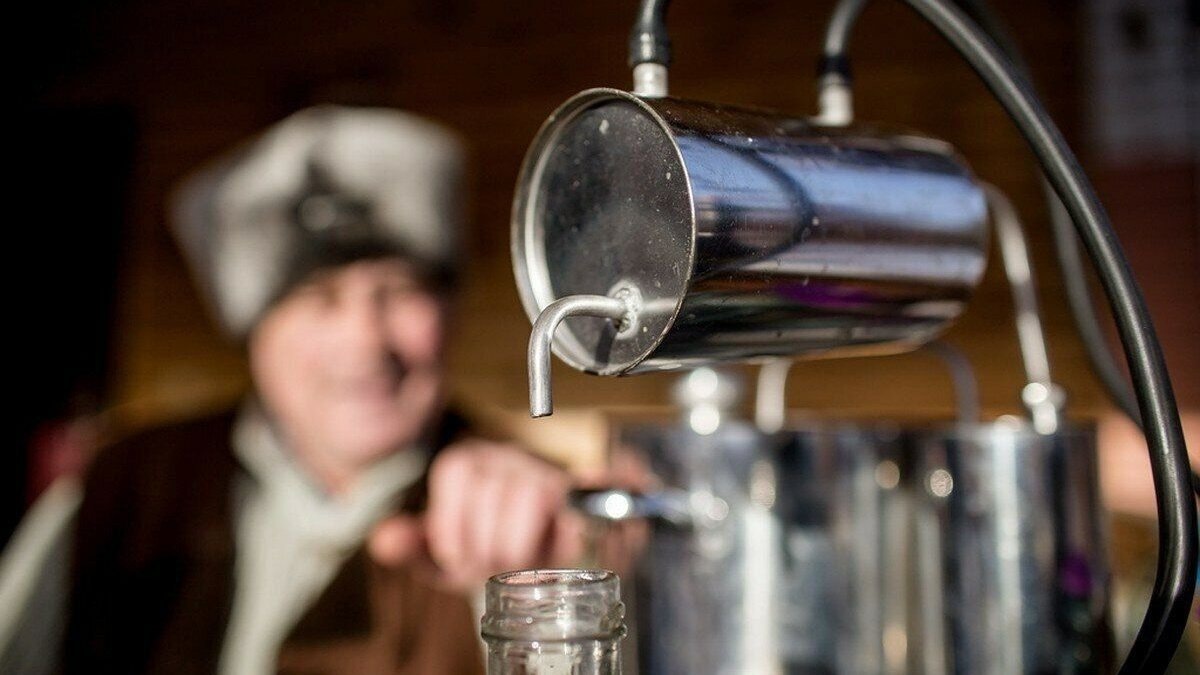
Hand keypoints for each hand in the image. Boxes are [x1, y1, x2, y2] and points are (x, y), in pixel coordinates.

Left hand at [368, 438, 584, 590]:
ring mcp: (545, 473)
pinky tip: (561, 543)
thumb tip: (383, 542)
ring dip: (520, 547)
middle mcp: (506, 457)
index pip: (456, 474)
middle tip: (492, 567)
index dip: (454, 530)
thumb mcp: (441, 555)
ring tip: (518, 563)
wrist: (534, 562)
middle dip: (486, 547)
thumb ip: (410, 547)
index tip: (461, 558)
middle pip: (489, 494)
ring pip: (529, 498)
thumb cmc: (484, 551)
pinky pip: (576, 499)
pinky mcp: (577, 496)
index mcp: (466, 463)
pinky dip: (565, 529)